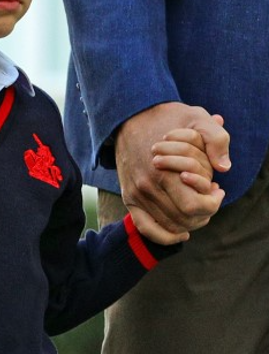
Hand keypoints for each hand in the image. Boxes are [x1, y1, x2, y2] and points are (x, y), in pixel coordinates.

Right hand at [116, 103, 228, 243]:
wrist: (130, 117)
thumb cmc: (168, 118)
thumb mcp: (197, 118)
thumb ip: (216, 140)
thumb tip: (224, 168)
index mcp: (164, 172)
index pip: (195, 207)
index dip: (213, 203)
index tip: (218, 189)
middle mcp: (147, 188)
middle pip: (184, 220)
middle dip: (205, 213)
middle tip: (210, 197)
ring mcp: (136, 194)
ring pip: (169, 226)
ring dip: (190, 222)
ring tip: (198, 205)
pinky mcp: (129, 197)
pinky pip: (146, 228)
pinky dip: (165, 236)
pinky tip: (181, 234)